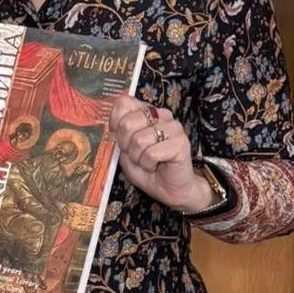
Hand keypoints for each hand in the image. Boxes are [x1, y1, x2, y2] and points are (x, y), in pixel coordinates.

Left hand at [108, 96, 215, 215]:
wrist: (168, 189)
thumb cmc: (147, 169)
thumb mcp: (124, 152)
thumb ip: (118, 135)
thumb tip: (112, 127)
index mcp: (147, 112)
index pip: (123, 103)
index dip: (115, 124)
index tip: (122, 140)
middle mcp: (162, 115)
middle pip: (127, 123)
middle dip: (126, 146)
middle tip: (137, 155)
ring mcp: (173, 127)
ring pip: (139, 140)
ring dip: (138, 158)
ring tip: (148, 162)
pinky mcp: (181, 142)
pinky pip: (151, 153)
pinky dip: (148, 164)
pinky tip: (156, 166)